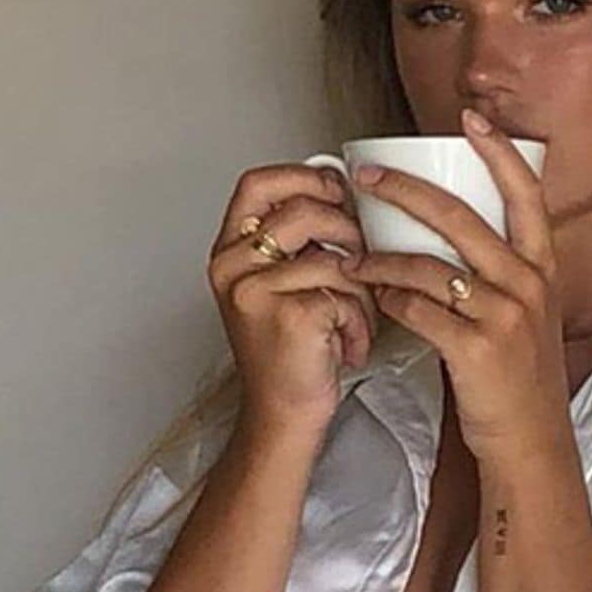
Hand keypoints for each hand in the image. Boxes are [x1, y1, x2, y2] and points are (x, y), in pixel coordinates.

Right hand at [207, 162, 380, 433]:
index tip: (338, 191)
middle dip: (348, 232)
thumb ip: (302, 240)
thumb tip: (348, 194)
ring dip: (361, 290)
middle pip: (303, 211)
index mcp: (230, 251)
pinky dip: (360, 322)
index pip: (257, 183)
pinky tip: (347, 344)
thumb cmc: (292, 352)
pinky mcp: (289, 316)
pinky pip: (346, 295)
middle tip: (361, 263)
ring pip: (333, 257)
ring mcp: (255, 291)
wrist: (282, 414)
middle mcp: (232, 267)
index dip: (304, 176)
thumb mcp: (285, 284)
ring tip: (355, 317)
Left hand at [339, 109, 571, 456]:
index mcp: (541, 268)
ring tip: (352, 256)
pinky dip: (389, 301)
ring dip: (381, 258)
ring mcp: (504, 316)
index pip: (526, 194)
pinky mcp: (476, 349)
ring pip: (429, 265)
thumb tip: (452, 233)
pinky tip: (374, 300)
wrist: (530, 444)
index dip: (500, 151)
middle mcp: (527, 284)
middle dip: (407, 189)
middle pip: (462, 217)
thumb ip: (500, 273)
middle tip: (368, 175)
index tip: (471, 119)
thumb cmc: (519, 380)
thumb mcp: (526, 315)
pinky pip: (418, 310)